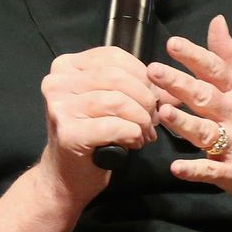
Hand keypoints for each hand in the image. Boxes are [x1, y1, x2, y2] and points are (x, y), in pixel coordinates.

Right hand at [37, 45, 172, 203]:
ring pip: (116, 100)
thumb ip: (138, 88)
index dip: (142, 74)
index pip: (114, 56)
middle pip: (117, 77)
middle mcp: (57, 82)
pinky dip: (131, 134)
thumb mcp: (112, 103)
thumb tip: (174, 88)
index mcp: (68, 66)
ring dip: (140, 118)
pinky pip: (113, 126)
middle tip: (154, 118)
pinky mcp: (67, 132)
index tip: (154, 94)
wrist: (68, 175)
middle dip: (144, 98)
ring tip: (144, 132)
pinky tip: (133, 142)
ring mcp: (59, 107)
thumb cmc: (93, 136)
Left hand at [151, 15, 231, 227]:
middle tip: (155, 71)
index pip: (216, 70)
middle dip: (180, 83)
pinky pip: (211, 171)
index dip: (194, 56)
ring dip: (185, 122)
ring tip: (165, 112)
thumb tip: (216, 22)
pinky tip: (177, 167)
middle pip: (207, 96)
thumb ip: (229, 57)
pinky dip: (195, 170)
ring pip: (206, 132)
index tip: (173, 44)